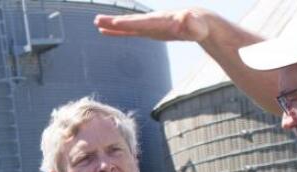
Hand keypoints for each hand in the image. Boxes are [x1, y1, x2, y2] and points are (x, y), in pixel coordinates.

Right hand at [94, 9, 210, 42]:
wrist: (199, 22)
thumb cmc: (199, 27)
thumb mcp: (197, 27)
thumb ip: (191, 22)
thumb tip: (186, 16)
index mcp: (161, 20)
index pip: (143, 23)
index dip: (130, 23)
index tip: (115, 22)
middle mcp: (152, 20)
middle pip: (130, 21)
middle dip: (114, 21)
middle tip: (97, 19)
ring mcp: (149, 25)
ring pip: (128, 25)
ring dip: (112, 24)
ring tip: (96, 22)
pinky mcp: (149, 30)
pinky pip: (131, 31)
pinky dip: (119, 30)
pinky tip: (107, 31)